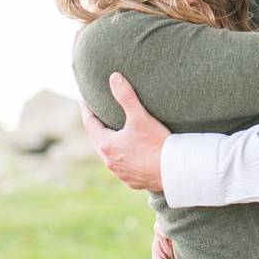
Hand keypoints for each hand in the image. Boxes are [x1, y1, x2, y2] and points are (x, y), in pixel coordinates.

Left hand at [79, 72, 170, 191]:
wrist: (175, 172)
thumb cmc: (156, 144)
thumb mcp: (140, 117)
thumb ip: (126, 96)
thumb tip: (114, 77)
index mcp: (107, 145)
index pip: (90, 124)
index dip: (86, 111)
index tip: (83, 102)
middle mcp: (110, 162)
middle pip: (98, 141)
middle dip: (96, 128)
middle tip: (95, 117)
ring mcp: (121, 174)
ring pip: (110, 156)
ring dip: (109, 145)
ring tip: (111, 136)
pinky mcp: (133, 181)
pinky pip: (123, 168)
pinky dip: (122, 159)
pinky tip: (129, 156)